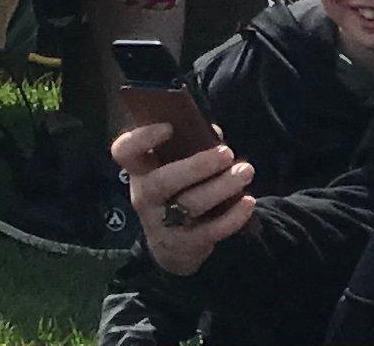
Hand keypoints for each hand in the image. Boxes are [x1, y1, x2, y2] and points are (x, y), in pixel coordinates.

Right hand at [113, 124, 255, 274]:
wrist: (171, 246)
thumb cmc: (175, 192)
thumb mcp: (171, 168)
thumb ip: (188, 147)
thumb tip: (215, 133)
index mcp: (139, 170)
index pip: (124, 152)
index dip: (142, 138)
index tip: (169, 127)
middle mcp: (145, 196)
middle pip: (162, 182)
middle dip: (197, 166)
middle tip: (227, 153)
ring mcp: (162, 224)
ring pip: (191, 204)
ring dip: (223, 186)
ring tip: (246, 171)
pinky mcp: (184, 245)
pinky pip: (210, 231)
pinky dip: (232, 217)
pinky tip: (248, 202)